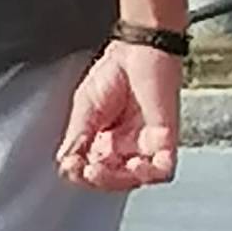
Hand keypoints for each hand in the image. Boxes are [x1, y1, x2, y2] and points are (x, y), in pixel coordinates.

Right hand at [58, 41, 181, 192]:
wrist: (140, 49)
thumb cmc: (114, 70)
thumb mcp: (84, 107)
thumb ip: (77, 137)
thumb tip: (65, 164)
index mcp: (104, 141)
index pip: (92, 172)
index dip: (80, 175)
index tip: (70, 165)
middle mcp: (125, 147)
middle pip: (113, 181)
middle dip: (98, 180)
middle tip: (87, 168)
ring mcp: (146, 145)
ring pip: (136, 180)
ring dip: (118, 180)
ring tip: (102, 168)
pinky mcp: (165, 139)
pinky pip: (164, 170)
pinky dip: (149, 175)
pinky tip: (135, 164)